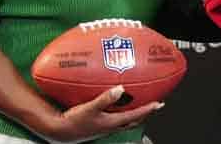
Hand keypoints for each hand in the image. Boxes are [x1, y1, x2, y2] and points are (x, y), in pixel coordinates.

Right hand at [44, 85, 161, 142]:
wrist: (60, 132)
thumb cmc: (74, 121)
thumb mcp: (89, 108)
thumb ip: (105, 98)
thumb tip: (121, 88)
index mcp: (112, 122)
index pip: (135, 115)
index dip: (148, 109)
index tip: (160, 103)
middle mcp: (111, 126)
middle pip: (134, 120)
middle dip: (146, 112)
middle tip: (155, 104)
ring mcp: (105, 126)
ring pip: (126, 120)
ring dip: (135, 113)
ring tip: (142, 103)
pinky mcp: (99, 125)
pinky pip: (116, 118)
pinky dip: (122, 111)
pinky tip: (118, 102)